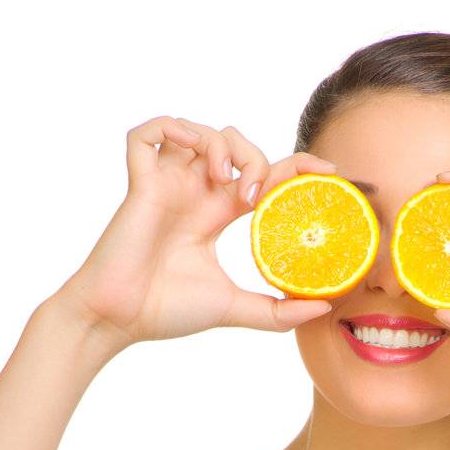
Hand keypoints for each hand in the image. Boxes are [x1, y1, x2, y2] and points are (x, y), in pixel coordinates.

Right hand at [54, 116, 336, 347]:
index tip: (329, 174)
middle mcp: (193, 192)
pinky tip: (194, 155)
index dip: (295, 167)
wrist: (120, 319)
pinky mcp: (139, 183)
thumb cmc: (166, 312)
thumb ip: (277, 311)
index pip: (261, 173)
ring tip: (227, 181)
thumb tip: (324, 308)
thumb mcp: (234, 308)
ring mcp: (166, 184)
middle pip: (234, 144)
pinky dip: (172, 129)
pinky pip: (148, 132)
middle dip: (256, 157)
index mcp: (215, 213)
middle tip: (257, 195)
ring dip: (222, 145)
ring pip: (199, 130)